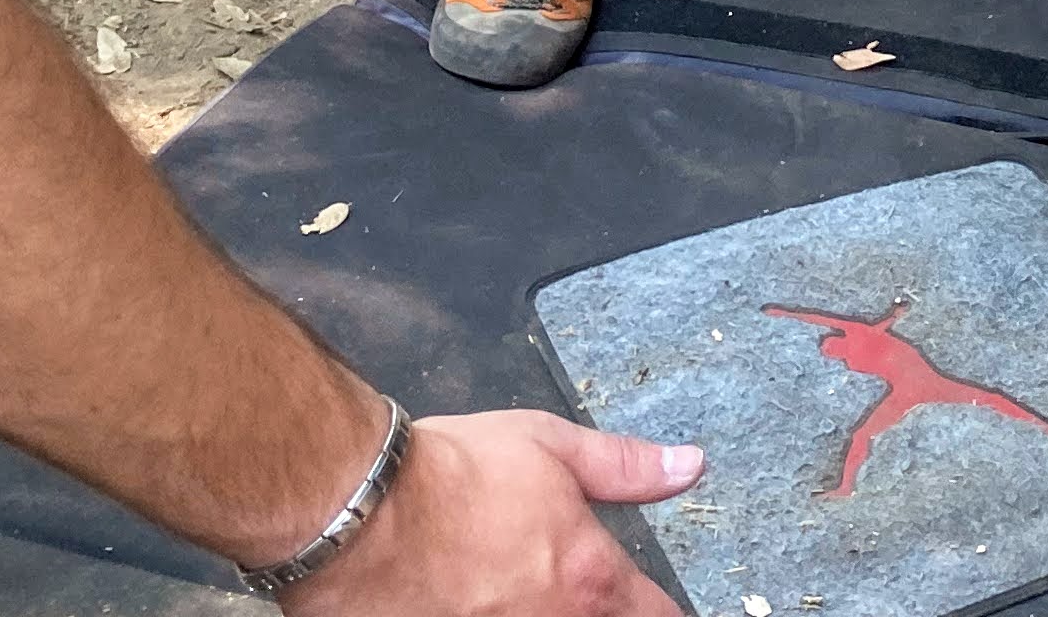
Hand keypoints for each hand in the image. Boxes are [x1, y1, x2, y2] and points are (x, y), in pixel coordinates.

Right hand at [287, 413, 698, 615]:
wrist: (359, 513)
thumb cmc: (453, 475)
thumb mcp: (553, 448)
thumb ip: (625, 468)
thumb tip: (689, 466)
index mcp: (588, 581)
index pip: (654, 615)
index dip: (661, 611)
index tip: (657, 607)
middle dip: (603, 615)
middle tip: (584, 597)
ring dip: (549, 615)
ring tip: (525, 596)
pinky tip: (476, 604)